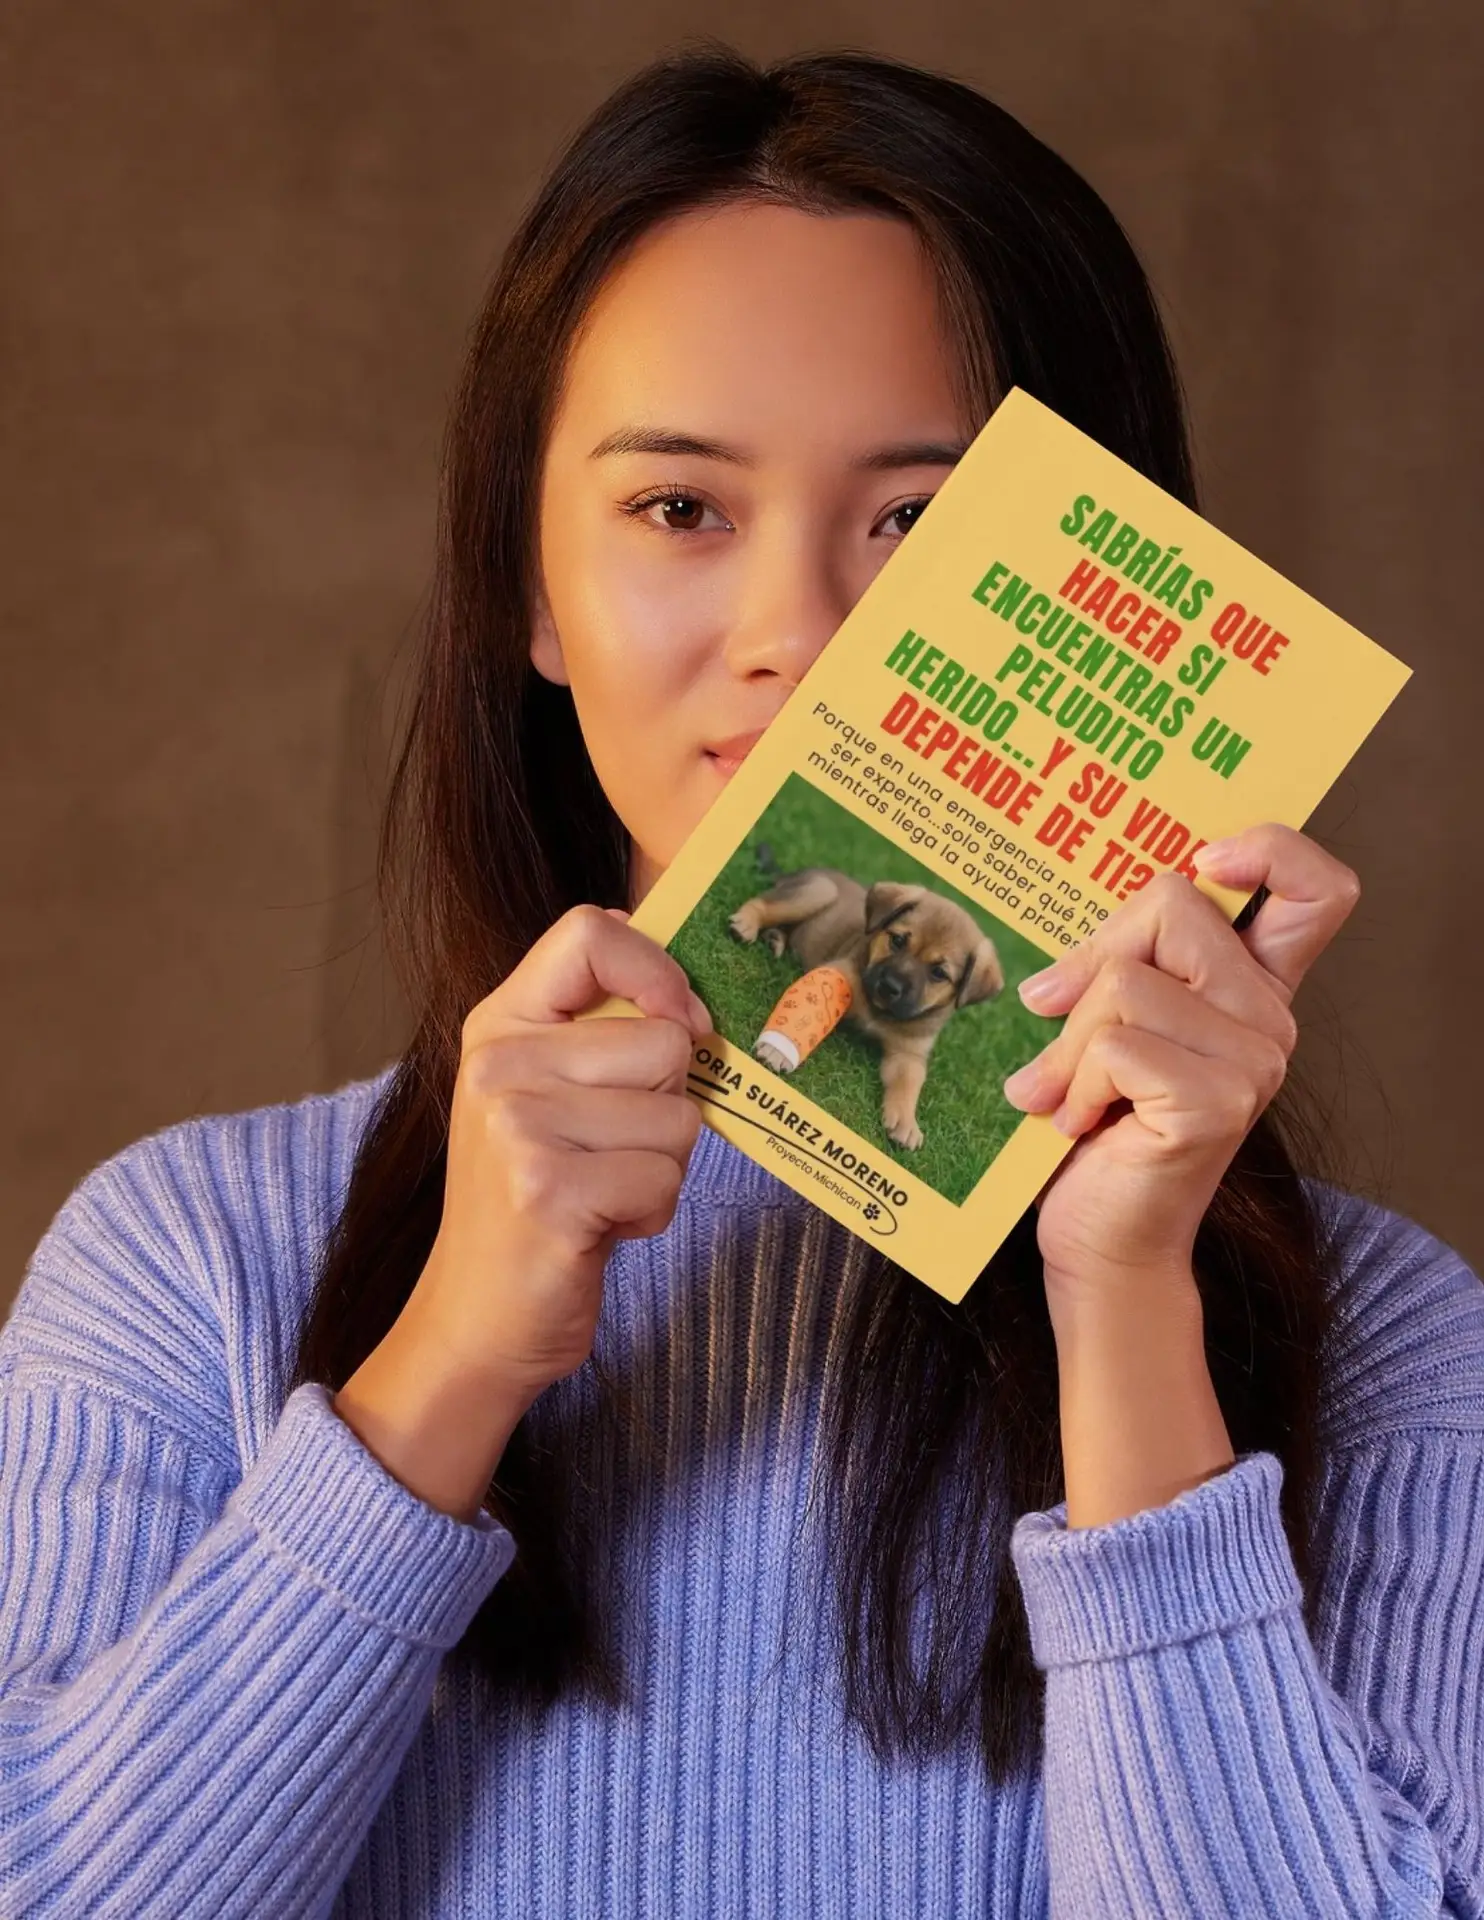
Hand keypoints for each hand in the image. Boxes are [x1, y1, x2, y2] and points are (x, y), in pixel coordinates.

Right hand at [408, 904, 711, 1406]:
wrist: (477, 1317)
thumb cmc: (537, 1196)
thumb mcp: (550, 1093)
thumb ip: (602, 1032)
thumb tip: (692, 1005)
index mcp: (500, 1023)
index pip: (589, 932)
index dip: (656, 970)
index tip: (676, 1022)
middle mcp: (499, 1065)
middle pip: (664, 1039)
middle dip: (668, 1104)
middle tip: (609, 1149)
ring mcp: (518, 1127)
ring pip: (677, 1117)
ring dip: (661, 1166)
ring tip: (601, 1189)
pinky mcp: (550, 1192)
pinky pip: (666, 1178)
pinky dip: (651, 1211)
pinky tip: (599, 1227)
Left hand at [1001, 823, 1359, 1330]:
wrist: (1099, 1241)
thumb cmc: (1097, 1129)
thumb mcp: (1106, 1026)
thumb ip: (1119, 968)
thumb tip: (1058, 971)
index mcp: (1256, 988)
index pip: (1318, 889)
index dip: (1272, 847)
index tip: (1209, 857)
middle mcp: (1271, 1020)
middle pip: (1173, 903)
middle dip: (1091, 954)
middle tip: (1052, 1010)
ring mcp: (1254, 1063)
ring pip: (1126, 980)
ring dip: (1068, 1041)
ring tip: (1065, 1093)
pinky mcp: (1216, 1103)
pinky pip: (1114, 1043)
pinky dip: (1072, 1081)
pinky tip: (1078, 1122)